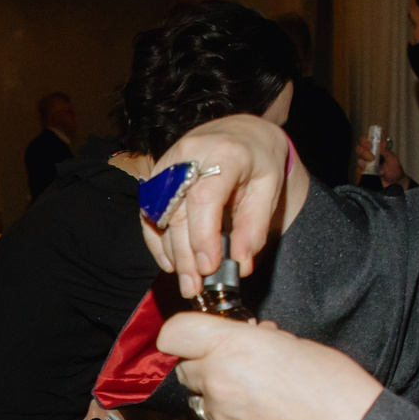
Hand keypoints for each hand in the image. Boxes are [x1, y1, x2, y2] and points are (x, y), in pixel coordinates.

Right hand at [137, 115, 308, 301]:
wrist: (241, 133)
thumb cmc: (258, 161)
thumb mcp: (269, 189)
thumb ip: (254, 226)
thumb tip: (240, 264)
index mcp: (224, 153)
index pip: (204, 197)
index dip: (203, 236)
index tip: (209, 267)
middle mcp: (189, 155)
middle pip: (178, 211)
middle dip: (185, 254)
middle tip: (195, 287)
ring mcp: (167, 164)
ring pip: (159, 215)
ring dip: (171, 253)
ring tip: (187, 282)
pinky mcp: (156, 176)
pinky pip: (149, 213)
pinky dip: (157, 241)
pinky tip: (171, 263)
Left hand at [159, 311, 382, 419]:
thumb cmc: (332, 387)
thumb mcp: (294, 343)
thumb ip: (258, 339)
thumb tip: (250, 337)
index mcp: (231, 348)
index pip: (174, 334)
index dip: (183, 332)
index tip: (197, 334)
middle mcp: (217, 382)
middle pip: (185, 368)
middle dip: (205, 363)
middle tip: (238, 362)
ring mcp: (222, 418)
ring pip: (202, 399)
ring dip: (220, 392)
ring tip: (258, 392)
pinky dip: (236, 419)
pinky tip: (267, 416)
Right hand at [351, 136, 401, 186]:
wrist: (394, 183)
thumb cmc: (394, 169)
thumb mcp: (393, 159)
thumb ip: (386, 151)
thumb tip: (381, 143)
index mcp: (375, 149)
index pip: (365, 141)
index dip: (365, 141)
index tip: (370, 145)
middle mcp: (368, 156)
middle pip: (359, 149)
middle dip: (364, 152)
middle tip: (372, 157)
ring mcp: (365, 165)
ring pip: (359, 160)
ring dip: (366, 163)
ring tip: (375, 167)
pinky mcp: (363, 174)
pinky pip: (359, 172)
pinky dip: (365, 172)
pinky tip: (372, 173)